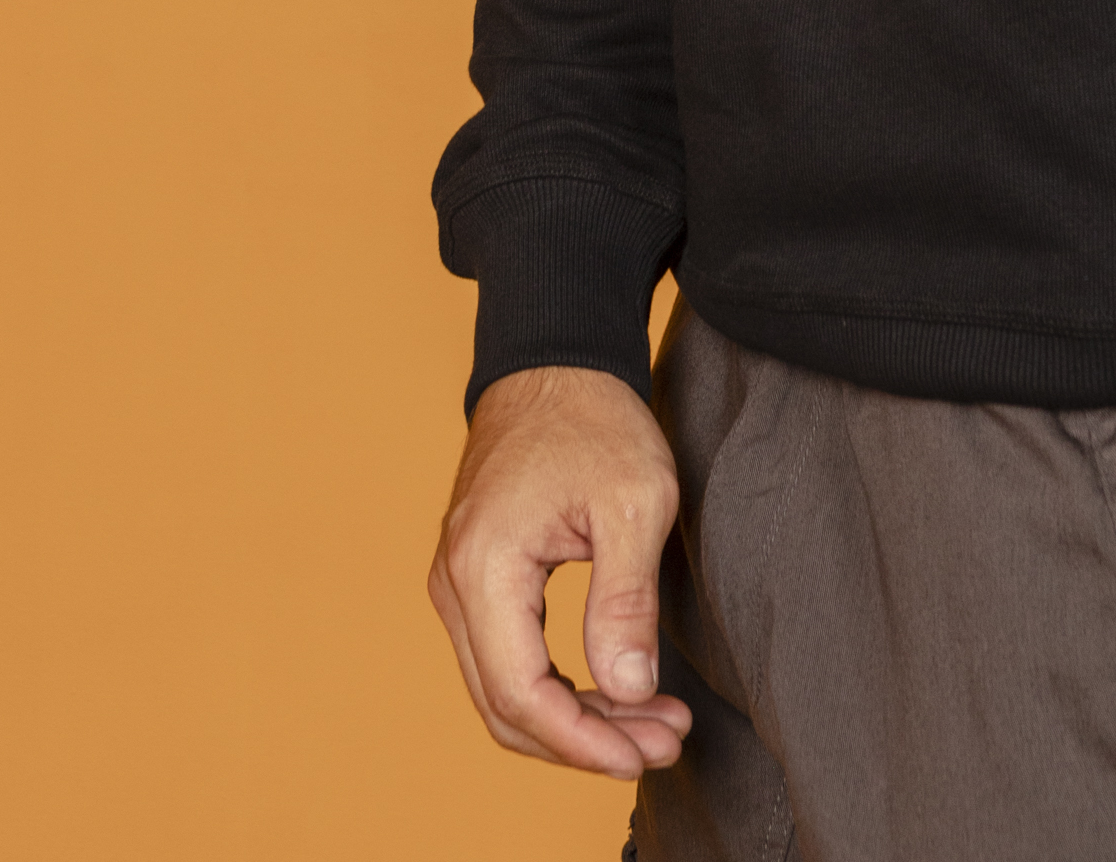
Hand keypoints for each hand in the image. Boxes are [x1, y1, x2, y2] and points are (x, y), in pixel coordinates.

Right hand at [427, 363, 693, 778]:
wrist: (556, 361)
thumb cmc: (594, 418)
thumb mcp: (633, 500)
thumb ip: (626, 599)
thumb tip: (628, 690)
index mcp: (484, 565)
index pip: (520, 693)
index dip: (581, 740)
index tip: (643, 753)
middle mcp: (453, 581)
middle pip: (505, 706)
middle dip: (584, 741)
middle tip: (662, 743)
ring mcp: (457, 580)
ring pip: (502, 689)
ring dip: (573, 720)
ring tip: (650, 725)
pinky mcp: (475, 577)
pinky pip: (505, 658)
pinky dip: (556, 688)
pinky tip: (613, 692)